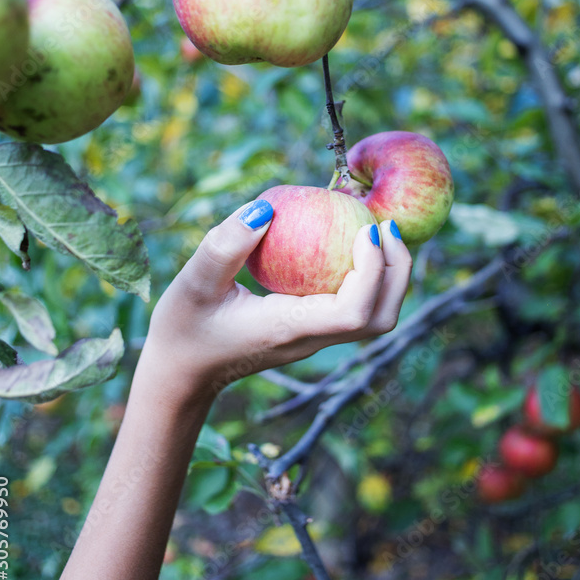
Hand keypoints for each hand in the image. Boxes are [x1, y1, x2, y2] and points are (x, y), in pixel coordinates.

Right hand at [138, 198, 411, 408]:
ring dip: (387, 275)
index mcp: (291, 329)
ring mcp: (314, 337)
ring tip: (377, 231)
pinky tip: (347, 242)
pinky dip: (365, 276)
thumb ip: (226, 245)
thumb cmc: (183, 329)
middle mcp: (311, 338)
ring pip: (374, 317)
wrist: (182, 372)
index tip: (368, 230)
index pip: (355, 312)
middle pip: (380, 318)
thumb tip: (266, 208)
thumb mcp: (193, 282)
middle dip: (397, 273)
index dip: (373, 271)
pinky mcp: (310, 329)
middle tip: (388, 226)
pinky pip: (353, 305)